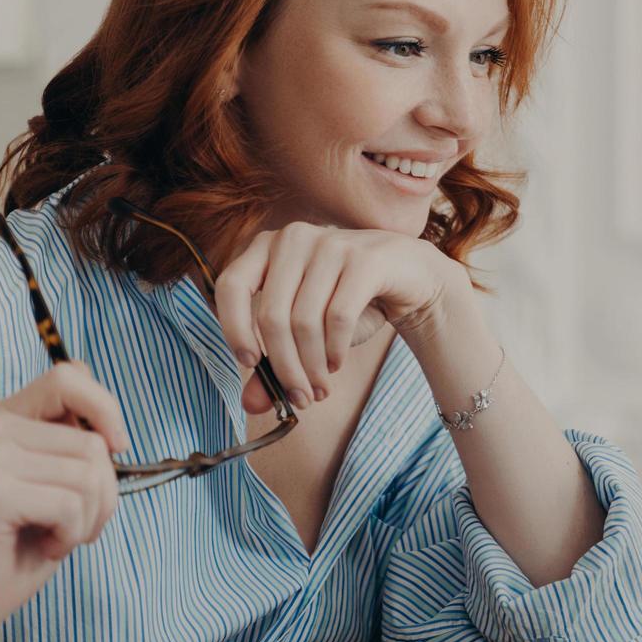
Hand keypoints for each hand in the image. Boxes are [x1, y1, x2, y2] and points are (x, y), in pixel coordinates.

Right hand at [0, 361, 128, 641]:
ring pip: (90, 474)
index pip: (71, 376)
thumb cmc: (19, 543)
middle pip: (94, 442)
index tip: (117, 447)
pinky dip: (72, 535)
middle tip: (73, 522)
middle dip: (103, 492)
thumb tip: (110, 429)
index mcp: (6, 418)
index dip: (106, 408)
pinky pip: (72, 505)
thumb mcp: (56, 482)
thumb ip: (76, 444)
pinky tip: (42, 546)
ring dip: (89, 518)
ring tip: (54, 535)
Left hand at [212, 222, 460, 413]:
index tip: (250, 364)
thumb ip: (275, 361)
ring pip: (304, 321)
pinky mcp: (365, 259)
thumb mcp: (306, 330)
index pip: (231, 286)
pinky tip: (337, 363)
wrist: (410, 274)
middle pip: (271, 315)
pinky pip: (338, 317)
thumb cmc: (350, 300)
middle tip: (297, 397)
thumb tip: (251, 404)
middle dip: (284, 366)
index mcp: (267, 246)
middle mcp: (294, 237)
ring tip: (319, 388)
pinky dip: (335, 350)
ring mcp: (331, 244)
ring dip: (311, 366)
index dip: (233, 329)